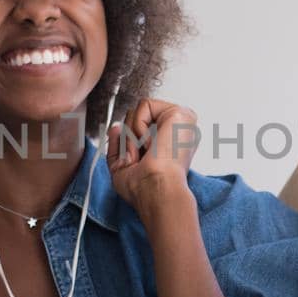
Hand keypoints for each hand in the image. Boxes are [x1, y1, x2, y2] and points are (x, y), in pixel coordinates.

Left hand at [106, 98, 199, 219]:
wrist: (157, 190)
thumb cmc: (145, 188)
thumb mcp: (122, 167)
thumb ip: (118, 146)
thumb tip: (116, 127)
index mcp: (170, 146)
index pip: (144, 129)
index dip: (129, 140)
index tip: (131, 159)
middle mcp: (178, 133)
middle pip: (140, 118)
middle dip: (130, 137)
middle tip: (140, 158)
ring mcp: (181, 122)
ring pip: (140, 110)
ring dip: (133, 133)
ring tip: (146, 151)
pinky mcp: (180, 113)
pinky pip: (145, 105)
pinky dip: (138, 125)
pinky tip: (150, 143)